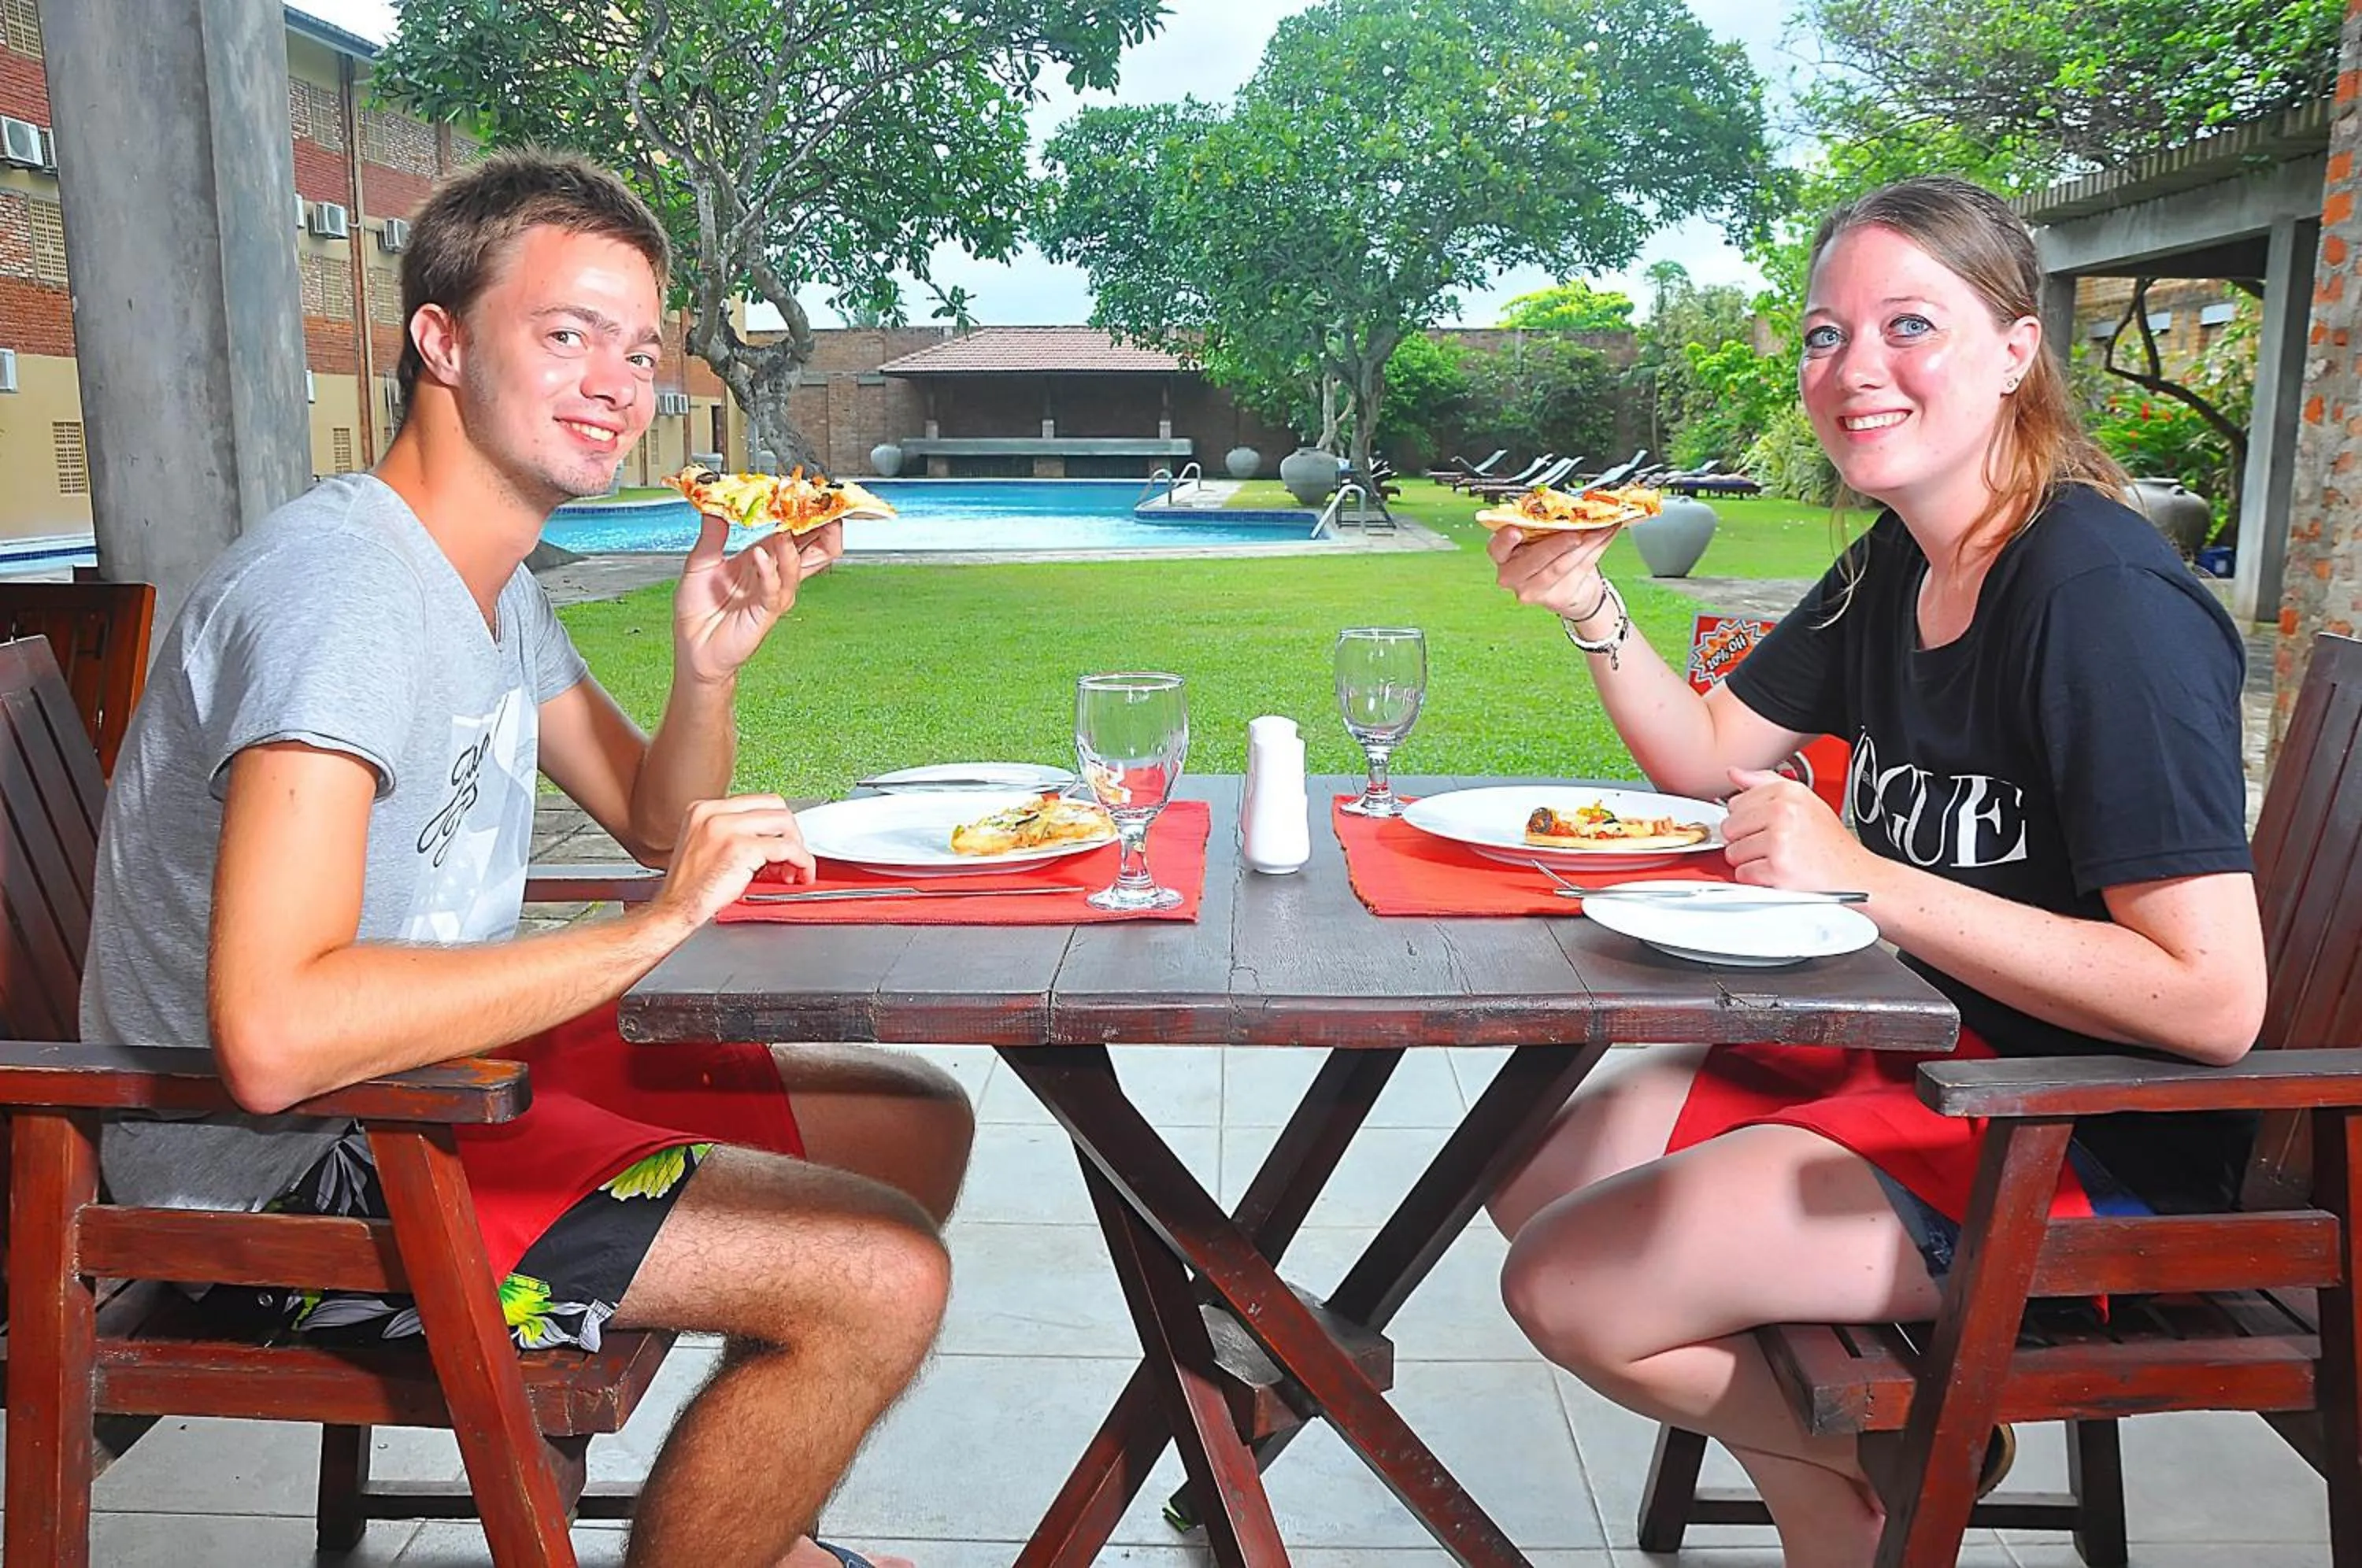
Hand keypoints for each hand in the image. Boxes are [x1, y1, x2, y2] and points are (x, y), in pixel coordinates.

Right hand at [646, 794, 816, 932]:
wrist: (675, 910)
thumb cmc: (690, 888)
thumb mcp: (705, 846)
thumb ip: (732, 833)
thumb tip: (769, 837)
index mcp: (704, 809)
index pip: (756, 802)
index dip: (775, 825)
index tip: (781, 843)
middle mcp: (714, 813)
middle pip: (774, 806)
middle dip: (790, 832)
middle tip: (790, 857)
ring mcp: (727, 828)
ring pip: (784, 823)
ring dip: (798, 847)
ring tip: (791, 869)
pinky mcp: (741, 847)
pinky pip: (787, 848)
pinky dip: (801, 862)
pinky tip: (798, 875)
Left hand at [673, 512, 843, 684]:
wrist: (693, 648)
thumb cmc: (699, 612)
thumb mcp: (700, 563)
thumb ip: (712, 534)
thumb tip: (715, 504)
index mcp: (761, 558)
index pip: (792, 531)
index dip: (802, 513)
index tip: (804, 491)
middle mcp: (773, 574)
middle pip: (813, 548)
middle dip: (822, 527)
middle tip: (822, 506)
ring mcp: (773, 593)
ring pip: (800, 566)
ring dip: (794, 545)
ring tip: (786, 526)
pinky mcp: (765, 612)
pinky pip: (774, 589)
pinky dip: (770, 571)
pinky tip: (760, 556)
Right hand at [1487, 523, 1623, 621]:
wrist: (1568, 585)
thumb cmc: (1549, 553)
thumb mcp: (1539, 533)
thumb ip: (1547, 520)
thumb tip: (1569, 504)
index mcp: (1502, 552)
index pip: (1497, 547)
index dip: (1506, 540)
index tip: (1516, 531)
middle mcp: (1511, 574)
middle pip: (1534, 559)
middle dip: (1557, 543)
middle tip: (1575, 532)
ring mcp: (1532, 589)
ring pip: (1559, 566)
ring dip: (1584, 544)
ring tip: (1598, 528)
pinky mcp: (1555, 598)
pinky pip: (1578, 570)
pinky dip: (1595, 550)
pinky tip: (1603, 536)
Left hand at [1719, 766, 1877, 890]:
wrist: (1855, 874)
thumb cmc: (1829, 841)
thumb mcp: (1804, 801)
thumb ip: (1765, 783)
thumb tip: (1734, 773)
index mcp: (1788, 792)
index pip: (1735, 802)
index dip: (1747, 819)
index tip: (1764, 826)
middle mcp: (1783, 812)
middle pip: (1730, 827)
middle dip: (1745, 840)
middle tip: (1771, 845)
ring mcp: (1780, 840)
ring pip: (1733, 852)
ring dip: (1750, 861)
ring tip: (1776, 858)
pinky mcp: (1777, 868)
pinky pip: (1743, 874)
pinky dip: (1756, 879)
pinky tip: (1777, 872)